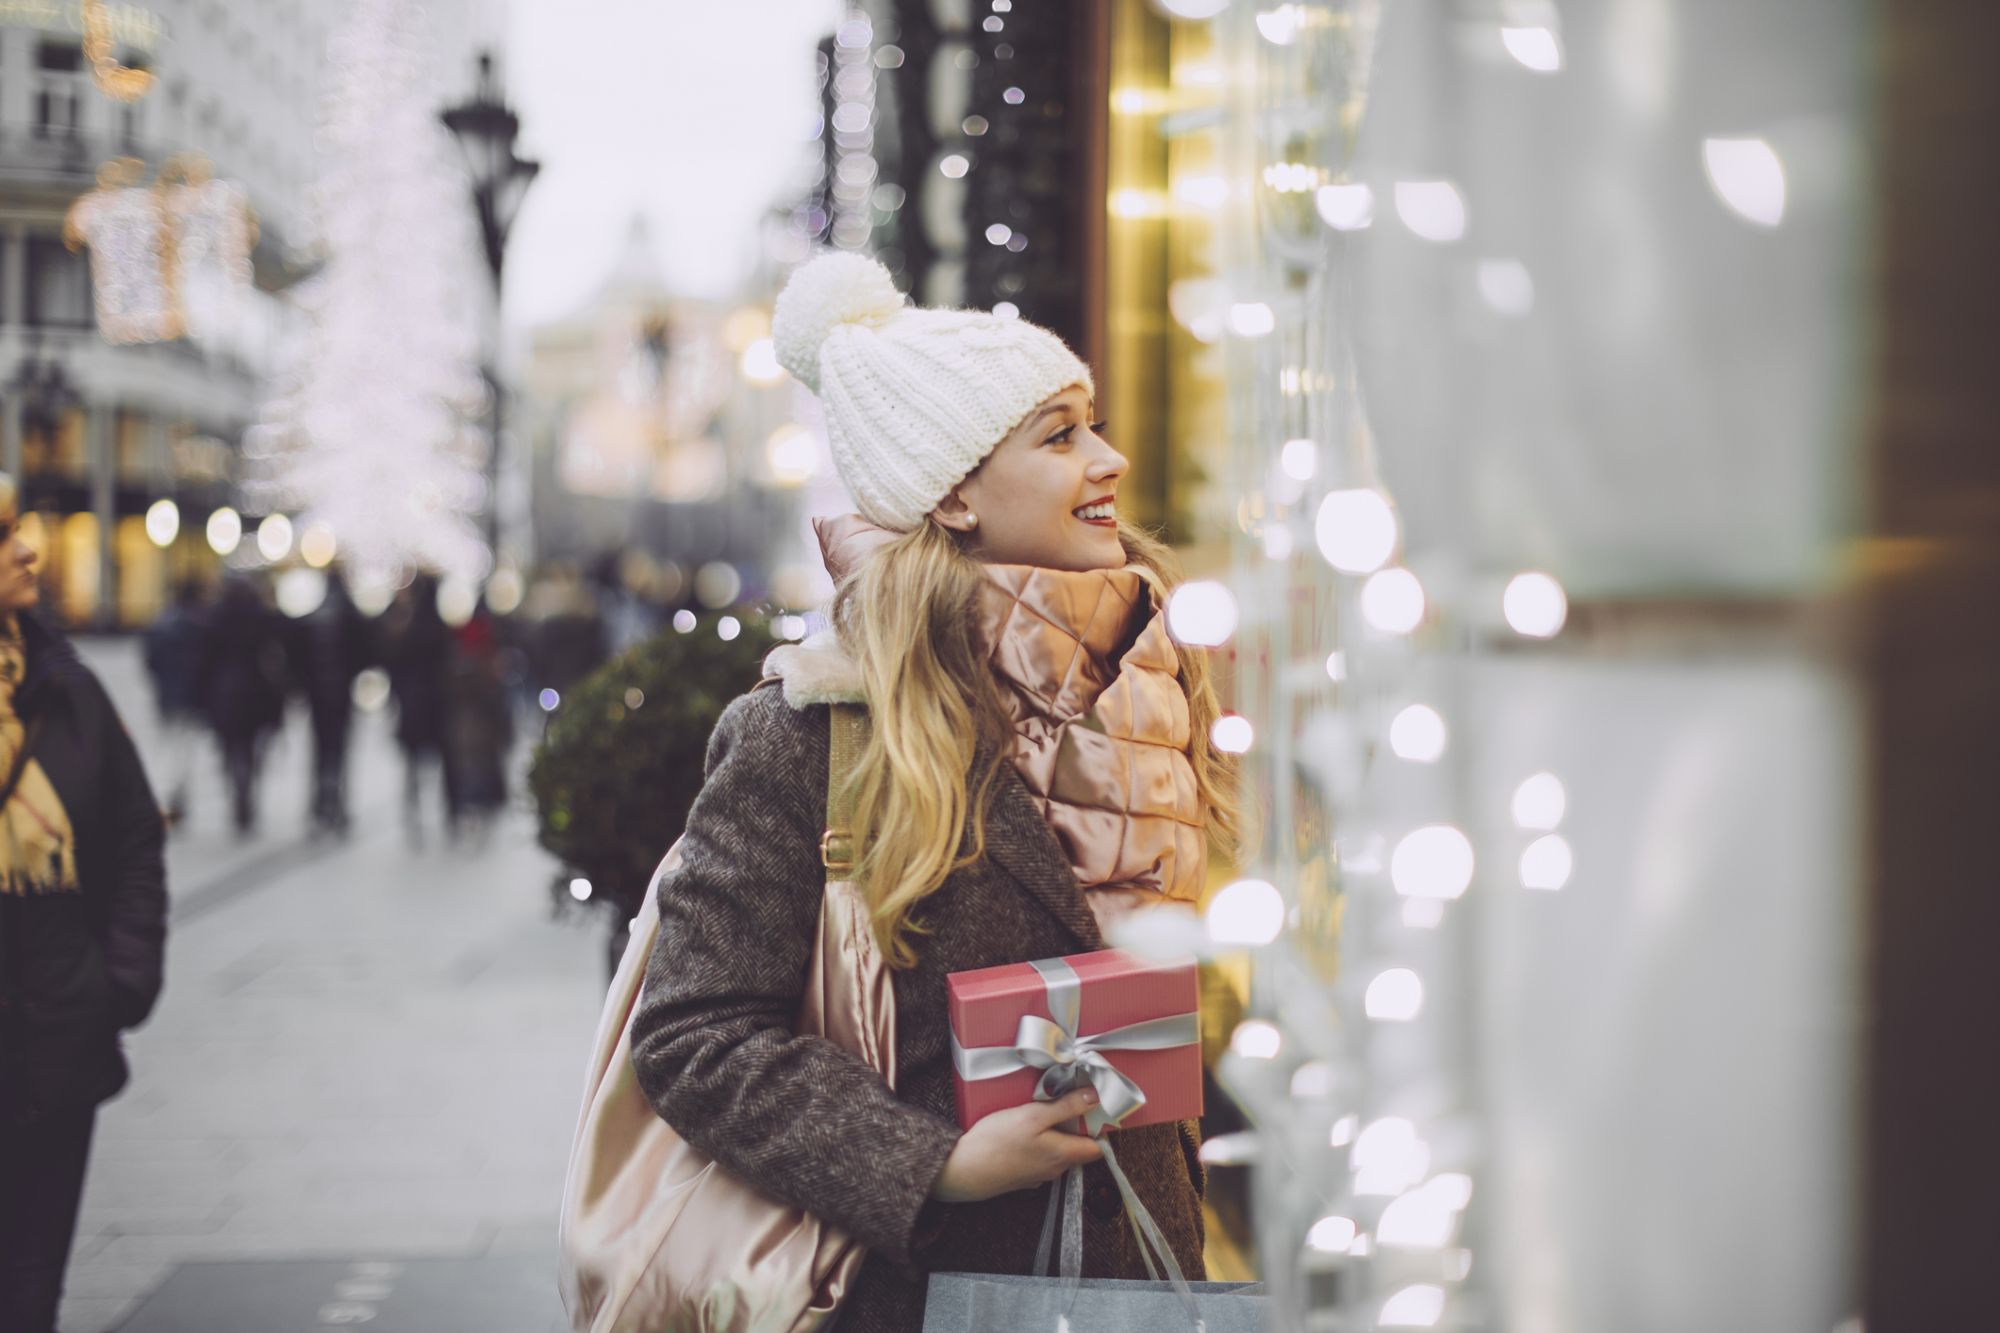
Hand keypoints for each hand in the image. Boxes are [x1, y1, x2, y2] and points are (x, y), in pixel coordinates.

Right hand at [930, 1087, 1104, 1202]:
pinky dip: (1036, 1145)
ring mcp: (1038, 1176)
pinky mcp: (1022, 1176)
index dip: (1097, 1127)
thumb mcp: (1033, 1115)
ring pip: (1057, 1153)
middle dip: (1073, 1127)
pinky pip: (1039, 1158)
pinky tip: (1020, 1133)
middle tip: (1058, 1104)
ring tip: (1035, 1115)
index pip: (1097, 1148)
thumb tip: (1093, 1098)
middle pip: (1077, 1148)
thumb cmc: (997, 1143)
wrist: (963, 1171)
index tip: (1089, 1108)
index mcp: (1063, 1155)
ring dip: (1052, 1135)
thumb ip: (1065, 1107)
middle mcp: (1055, 1169)